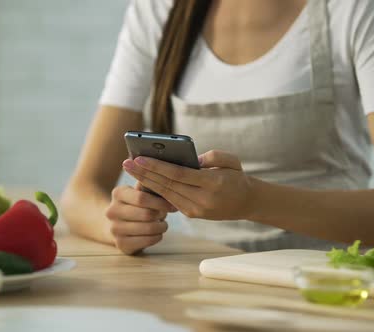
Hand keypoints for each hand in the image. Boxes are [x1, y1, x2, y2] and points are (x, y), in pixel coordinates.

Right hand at [105, 183, 175, 254]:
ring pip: (148, 228)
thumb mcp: (139, 192)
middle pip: (147, 214)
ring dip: (161, 227)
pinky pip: (147, 241)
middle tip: (164, 215)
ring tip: (162, 224)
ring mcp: (115, 228)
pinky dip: (157, 237)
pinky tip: (157, 233)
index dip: (160, 203)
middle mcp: (112, 211)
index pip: (142, 198)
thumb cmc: (135, 206)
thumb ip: (150, 188)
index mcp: (118, 193)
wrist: (116, 225)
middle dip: (161, 215)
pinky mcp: (121, 243)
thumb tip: (167, 187)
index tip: (172, 206)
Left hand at [122, 150, 253, 220]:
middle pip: (168, 185)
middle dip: (145, 174)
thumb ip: (213, 156)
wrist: (247, 202)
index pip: (179, 175)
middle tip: (127, 163)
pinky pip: (170, 201)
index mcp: (213, 184)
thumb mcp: (232, 161)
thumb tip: (191, 160)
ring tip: (130, 170)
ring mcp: (197, 210)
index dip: (157, 167)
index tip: (139, 158)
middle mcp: (203, 199)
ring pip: (166, 195)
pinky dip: (156, 191)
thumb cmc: (237, 177)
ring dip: (146, 183)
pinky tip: (143, 181)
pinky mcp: (193, 215)